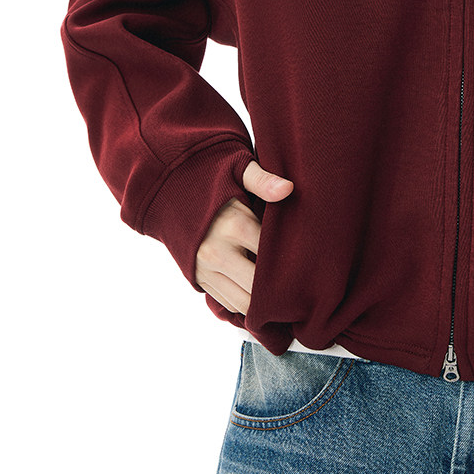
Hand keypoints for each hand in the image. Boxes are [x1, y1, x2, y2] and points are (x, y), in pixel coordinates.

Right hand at [195, 159, 293, 313]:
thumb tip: (289, 188)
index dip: (291, 258)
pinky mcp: (198, 279)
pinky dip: (245, 299)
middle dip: (279, 285)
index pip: (273, 254)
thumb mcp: (236, 171)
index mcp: (233, 225)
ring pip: (244, 302)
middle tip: (296, 279)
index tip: (306, 257)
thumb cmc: (210, 180)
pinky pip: (229, 303)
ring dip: (261, 298)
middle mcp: (217, 252)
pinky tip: (256, 287)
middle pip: (259, 287)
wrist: (167, 191)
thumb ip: (262, 180)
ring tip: (278, 286)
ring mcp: (205, 269)